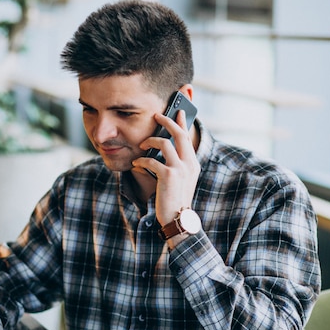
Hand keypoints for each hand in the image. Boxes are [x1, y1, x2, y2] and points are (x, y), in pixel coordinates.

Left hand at [132, 110, 199, 225]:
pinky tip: (136, 164)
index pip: (188, 138)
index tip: (178, 111)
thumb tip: (158, 152)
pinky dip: (141, 160)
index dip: (182, 123)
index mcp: (193, 164)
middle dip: (167, 121)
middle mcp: (189, 164)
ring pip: (164, 143)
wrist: (177, 219)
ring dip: (150, 141)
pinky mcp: (168, 176)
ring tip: (141, 145)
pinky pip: (151, 160)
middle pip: (179, 134)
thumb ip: (174, 165)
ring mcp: (180, 169)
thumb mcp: (178, 180)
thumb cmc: (174, 200)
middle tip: (156, 115)